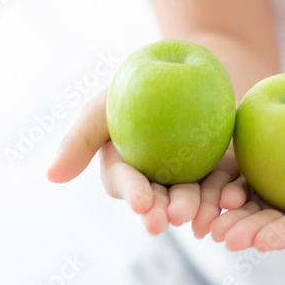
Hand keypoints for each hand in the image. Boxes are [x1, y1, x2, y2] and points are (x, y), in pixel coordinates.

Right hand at [47, 91, 243, 235]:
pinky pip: (226, 185)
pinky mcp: (221, 171)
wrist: (188, 67)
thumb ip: (79, 138)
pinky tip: (233, 202)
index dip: (134, 195)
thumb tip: (51, 177)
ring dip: (197, 209)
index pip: (127, 184)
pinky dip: (228, 196)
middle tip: (171, 218)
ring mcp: (189, 178)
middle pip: (160, 199)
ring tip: (203, 217)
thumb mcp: (104, 103)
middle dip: (164, 210)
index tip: (141, 204)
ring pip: (194, 197)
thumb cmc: (135, 85)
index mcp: (126, 171)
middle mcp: (156, 182)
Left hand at [209, 129, 284, 253]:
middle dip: (247, 231)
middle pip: (268, 224)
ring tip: (208, 224)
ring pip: (245, 210)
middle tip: (225, 237)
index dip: (282, 234)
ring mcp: (269, 200)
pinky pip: (233, 186)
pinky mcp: (252, 180)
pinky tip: (204, 195)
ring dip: (227, 217)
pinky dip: (218, 192)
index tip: (263, 241)